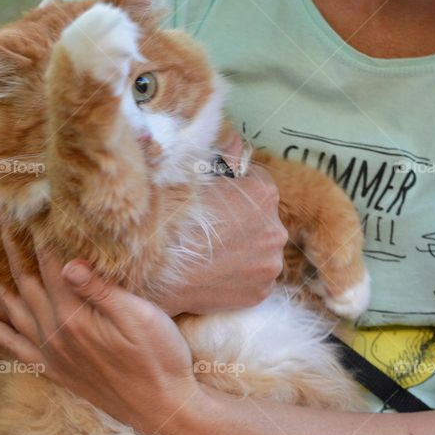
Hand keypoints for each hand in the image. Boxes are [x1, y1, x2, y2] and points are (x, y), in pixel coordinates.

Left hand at [0, 218, 201, 434]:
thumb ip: (101, 291)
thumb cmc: (160, 359)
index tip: (29, 204)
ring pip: (12, 307)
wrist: (163, 409)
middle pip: (26, 281)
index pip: (51, 265)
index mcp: (75, 317)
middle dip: (12, 245)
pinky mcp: (53, 368)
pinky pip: (10, 344)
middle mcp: (54, 334)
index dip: (39, 233)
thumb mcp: (140, 318)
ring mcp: (50, 353)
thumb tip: (69, 262)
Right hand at [156, 131, 288, 314]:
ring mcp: (271, 264)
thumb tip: (235, 144)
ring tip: (210, 255)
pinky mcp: (262, 291)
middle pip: (261, 220)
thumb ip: (223, 157)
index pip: (257, 184)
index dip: (235, 191)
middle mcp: (276, 228)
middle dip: (242, 222)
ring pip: (259, 251)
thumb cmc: (173, 218)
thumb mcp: (194, 175)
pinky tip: (215, 273)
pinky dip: (239, 276)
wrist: (157, 269)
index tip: (216, 201)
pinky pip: (254, 278)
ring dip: (242, 250)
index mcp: (264, 193)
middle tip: (209, 230)